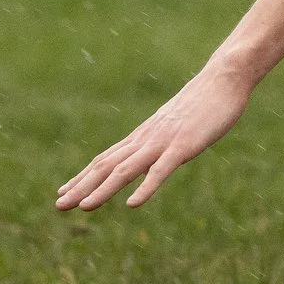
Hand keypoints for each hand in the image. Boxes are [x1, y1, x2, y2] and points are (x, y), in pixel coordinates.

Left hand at [56, 61, 252, 210]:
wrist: (224, 77)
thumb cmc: (203, 101)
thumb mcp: (176, 122)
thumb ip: (162, 137)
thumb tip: (153, 151)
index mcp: (145, 135)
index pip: (107, 158)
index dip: (84, 176)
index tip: (63, 192)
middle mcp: (147, 139)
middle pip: (108, 165)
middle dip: (82, 186)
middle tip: (58, 205)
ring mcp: (164, 142)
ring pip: (126, 169)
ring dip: (103, 189)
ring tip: (83, 207)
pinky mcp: (184, 145)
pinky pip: (161, 169)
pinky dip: (146, 187)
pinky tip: (132, 204)